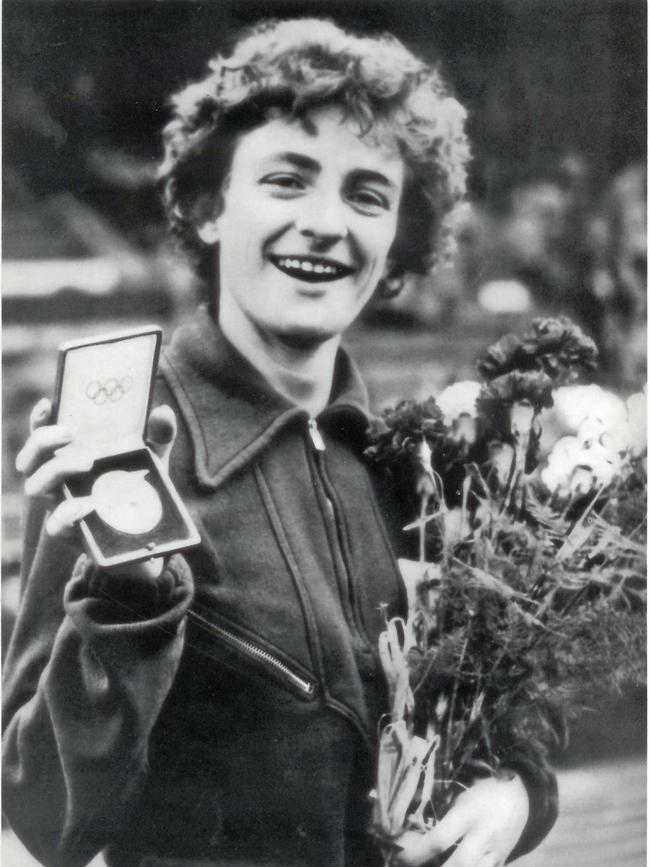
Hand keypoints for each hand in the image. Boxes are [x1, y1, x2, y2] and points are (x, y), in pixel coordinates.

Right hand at [16, 398, 176, 577]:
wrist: (148, 540)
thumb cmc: (139, 492)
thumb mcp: (152, 462)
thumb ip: (158, 437)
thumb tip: (163, 412)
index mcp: (70, 462)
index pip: (44, 440)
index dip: (39, 421)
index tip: (48, 404)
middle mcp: (58, 485)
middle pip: (30, 461)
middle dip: (43, 442)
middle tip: (71, 433)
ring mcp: (61, 509)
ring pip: (34, 489)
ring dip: (56, 470)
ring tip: (86, 462)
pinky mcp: (72, 535)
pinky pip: (55, 525)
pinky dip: (67, 512)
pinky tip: (86, 504)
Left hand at [393, 774, 528, 866]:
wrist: (520, 797)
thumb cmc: (482, 792)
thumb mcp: (461, 797)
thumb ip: (442, 817)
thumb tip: (412, 835)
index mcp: (468, 814)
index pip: (439, 839)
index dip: (416, 852)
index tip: (399, 857)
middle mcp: (483, 837)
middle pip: (458, 865)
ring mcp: (495, 854)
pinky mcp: (501, 864)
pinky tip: (452, 866)